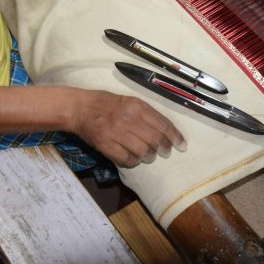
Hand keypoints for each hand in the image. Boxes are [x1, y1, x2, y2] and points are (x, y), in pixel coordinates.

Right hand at [70, 89, 185, 167]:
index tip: (182, 145)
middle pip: (155, 139)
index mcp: (137, 106)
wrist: (80, 108)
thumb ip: (146, 113)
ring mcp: (116, 133)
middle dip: (163, 148)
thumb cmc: (107, 104)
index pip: (163, 124)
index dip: (174, 136)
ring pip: (143, 151)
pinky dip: (133, 161)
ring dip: (148, 156)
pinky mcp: (106, 145)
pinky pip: (127, 159)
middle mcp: (128, 119)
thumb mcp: (129, 101)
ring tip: (147, 155)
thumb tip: (166, 130)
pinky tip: (132, 157)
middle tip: (164, 152)